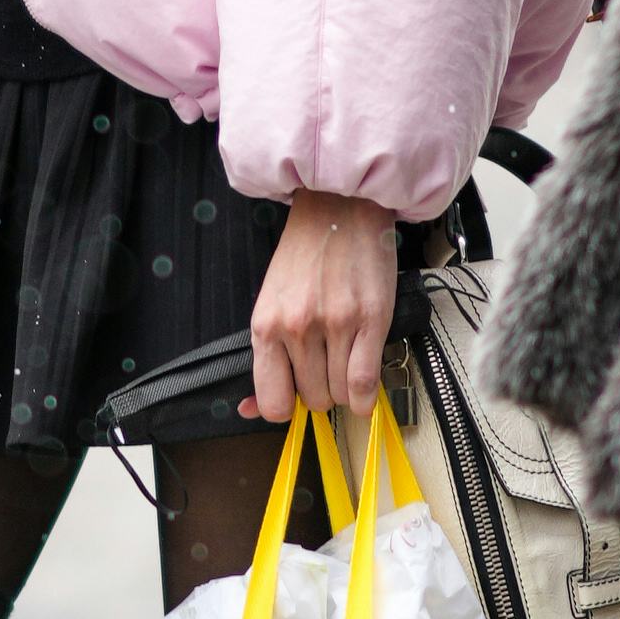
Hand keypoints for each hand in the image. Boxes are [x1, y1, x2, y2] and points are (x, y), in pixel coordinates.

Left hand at [242, 189, 398, 421]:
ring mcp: (336, 324)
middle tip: (325, 367)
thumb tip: (248, 410)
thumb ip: (266, 356)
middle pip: (313, 399)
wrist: (339, 208)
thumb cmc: (305, 256)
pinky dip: (365, 396)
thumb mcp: (270, 303)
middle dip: (321, 392)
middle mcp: (297, 328)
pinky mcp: (371, 319)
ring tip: (344, 362)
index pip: (272, 402)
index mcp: (266, 325)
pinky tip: (363, 390)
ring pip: (341, 394)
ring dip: (345, 389)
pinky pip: (366, 381)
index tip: (296, 396)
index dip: (287, 408)